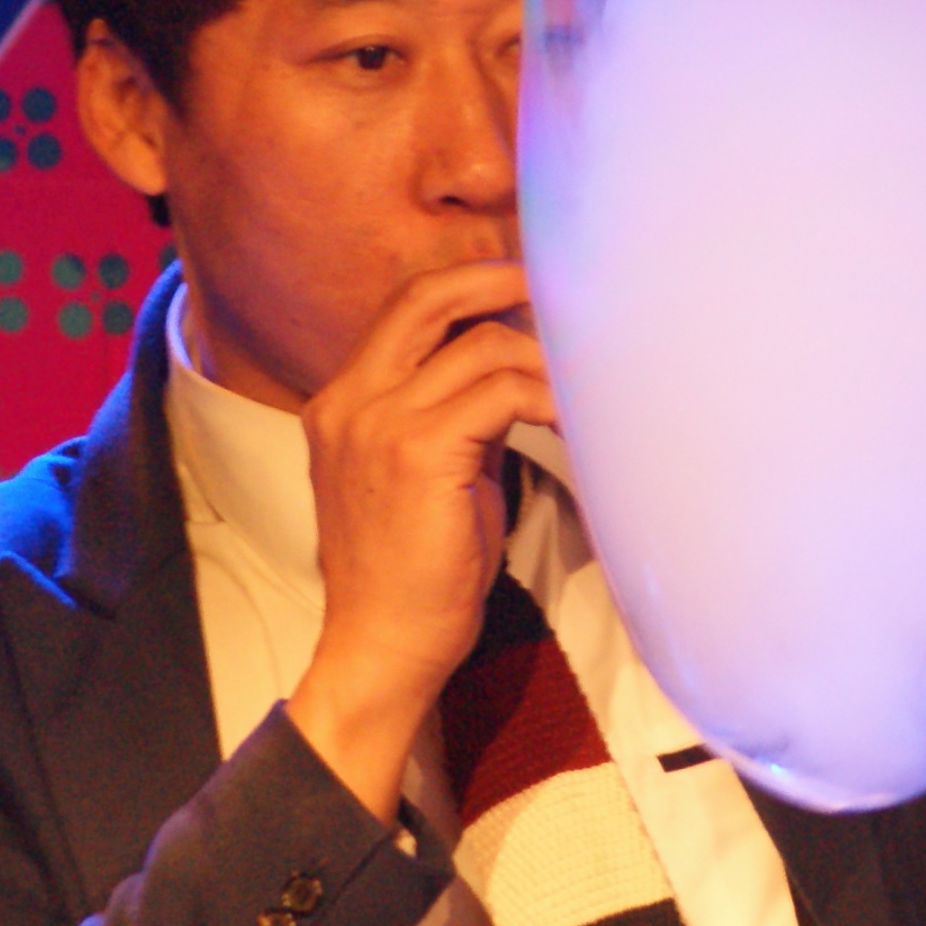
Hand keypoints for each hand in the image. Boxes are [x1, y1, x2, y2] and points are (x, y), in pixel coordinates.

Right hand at [289, 259, 553, 820]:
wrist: (383, 645)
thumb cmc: (413, 573)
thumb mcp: (424, 474)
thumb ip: (450, 415)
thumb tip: (511, 371)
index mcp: (341, 402)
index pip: (404, 309)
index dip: (467, 284)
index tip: (523, 285)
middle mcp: (349, 401)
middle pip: (426, 298)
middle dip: (498, 280)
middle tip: (557, 289)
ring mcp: (378, 422)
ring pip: (482, 346)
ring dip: (545, 359)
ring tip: (584, 383)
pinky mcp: (418, 452)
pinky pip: (502, 393)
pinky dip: (549, 397)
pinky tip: (575, 420)